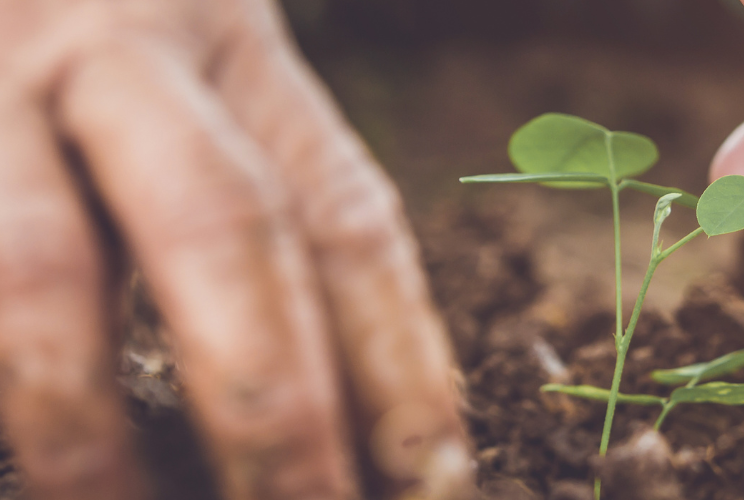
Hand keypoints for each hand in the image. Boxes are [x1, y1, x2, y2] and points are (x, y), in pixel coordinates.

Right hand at [0, 1, 466, 498]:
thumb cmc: (103, 55)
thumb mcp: (203, 92)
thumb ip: (259, 219)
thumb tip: (336, 421)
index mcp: (236, 54)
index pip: (345, 218)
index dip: (398, 364)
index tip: (433, 483)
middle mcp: (122, 60)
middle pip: (223, 226)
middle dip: (270, 400)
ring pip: (42, 270)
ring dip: (86, 428)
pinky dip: (2, 384)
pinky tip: (25, 462)